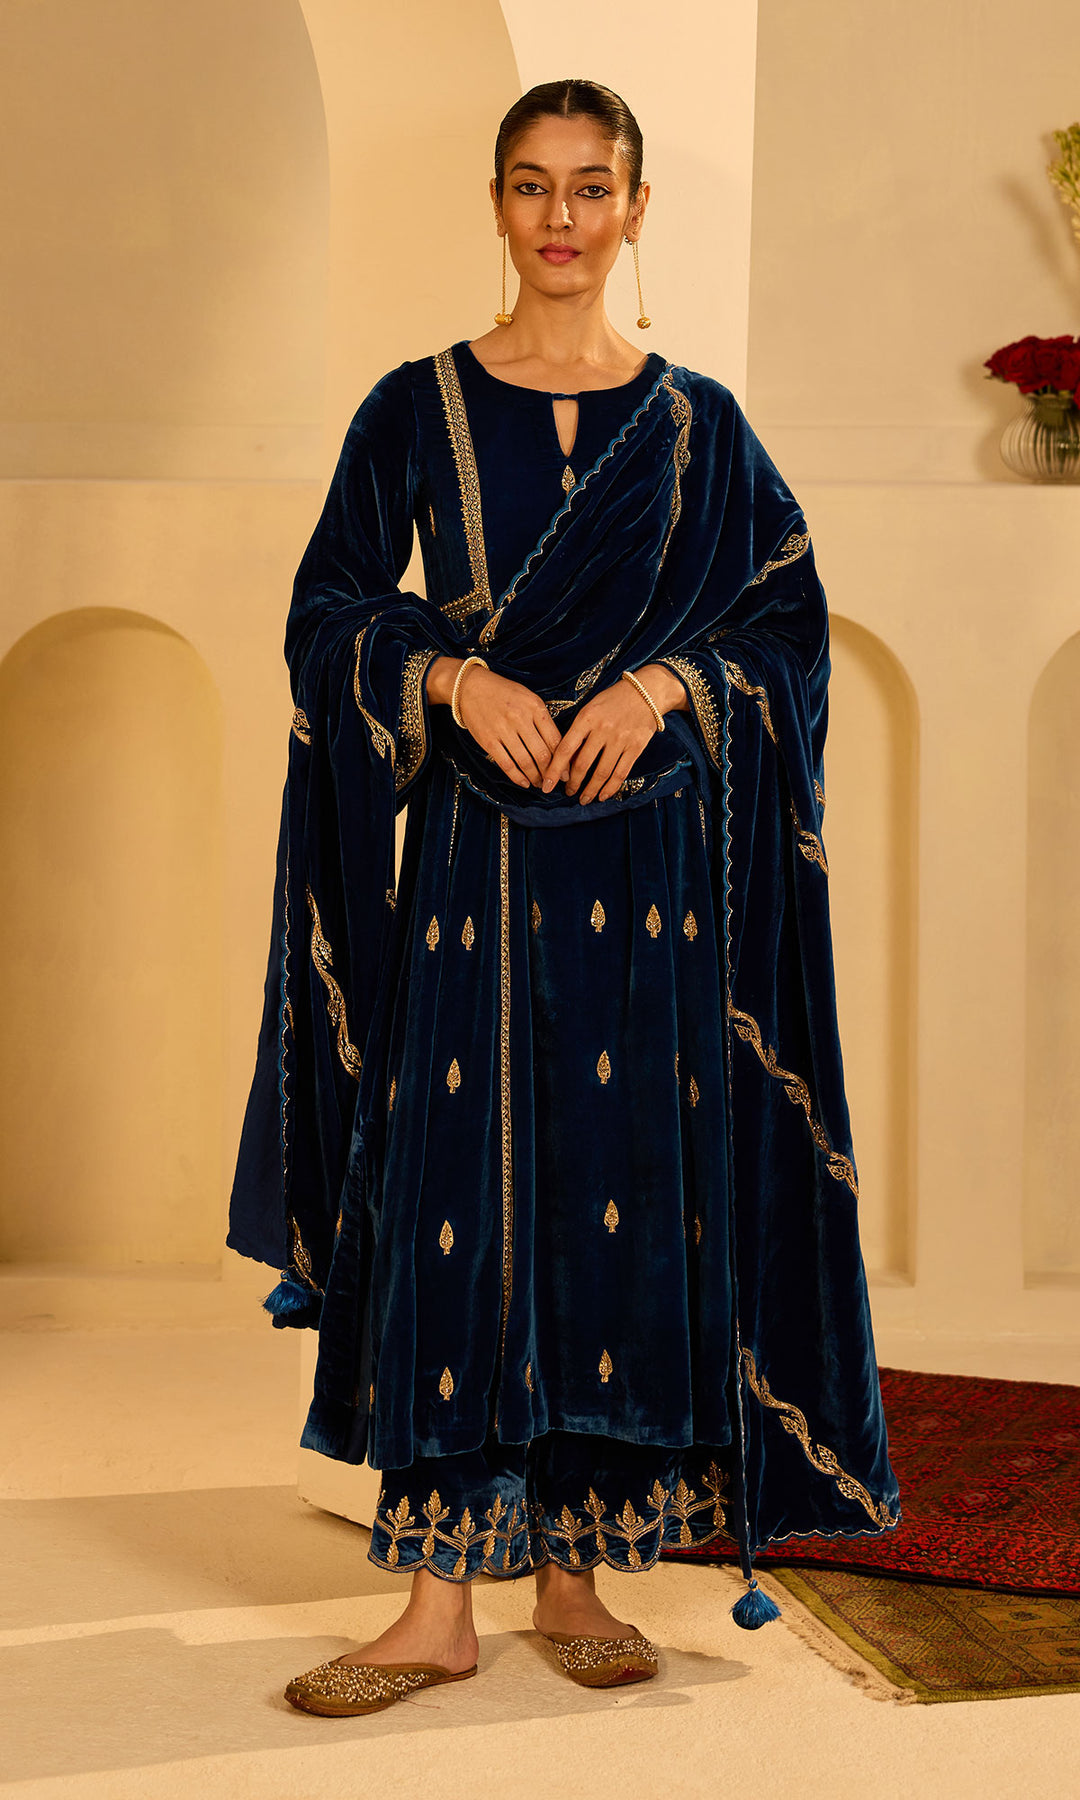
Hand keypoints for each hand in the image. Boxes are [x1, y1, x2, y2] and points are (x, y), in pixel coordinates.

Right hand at [427, 655, 561, 787]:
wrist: (470, 687)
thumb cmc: (504, 692)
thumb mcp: (528, 698)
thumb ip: (542, 719)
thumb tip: (557, 747)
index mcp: (535, 707)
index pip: (555, 739)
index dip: (563, 760)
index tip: (566, 772)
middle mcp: (520, 718)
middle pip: (542, 754)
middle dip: (550, 773)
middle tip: (554, 782)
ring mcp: (503, 730)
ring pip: (525, 761)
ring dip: (535, 777)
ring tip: (540, 784)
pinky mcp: (488, 740)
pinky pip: (506, 764)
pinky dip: (517, 777)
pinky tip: (524, 783)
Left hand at [540, 665, 683, 803]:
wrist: (647, 691)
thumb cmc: (613, 700)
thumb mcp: (590, 708)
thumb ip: (579, 731)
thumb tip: (566, 761)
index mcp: (586, 718)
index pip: (565, 749)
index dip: (554, 770)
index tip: (547, 785)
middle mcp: (602, 729)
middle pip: (582, 764)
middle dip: (573, 784)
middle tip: (568, 793)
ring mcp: (620, 739)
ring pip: (601, 773)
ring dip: (591, 790)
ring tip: (584, 799)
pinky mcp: (636, 747)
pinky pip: (621, 773)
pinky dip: (610, 788)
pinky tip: (603, 795)